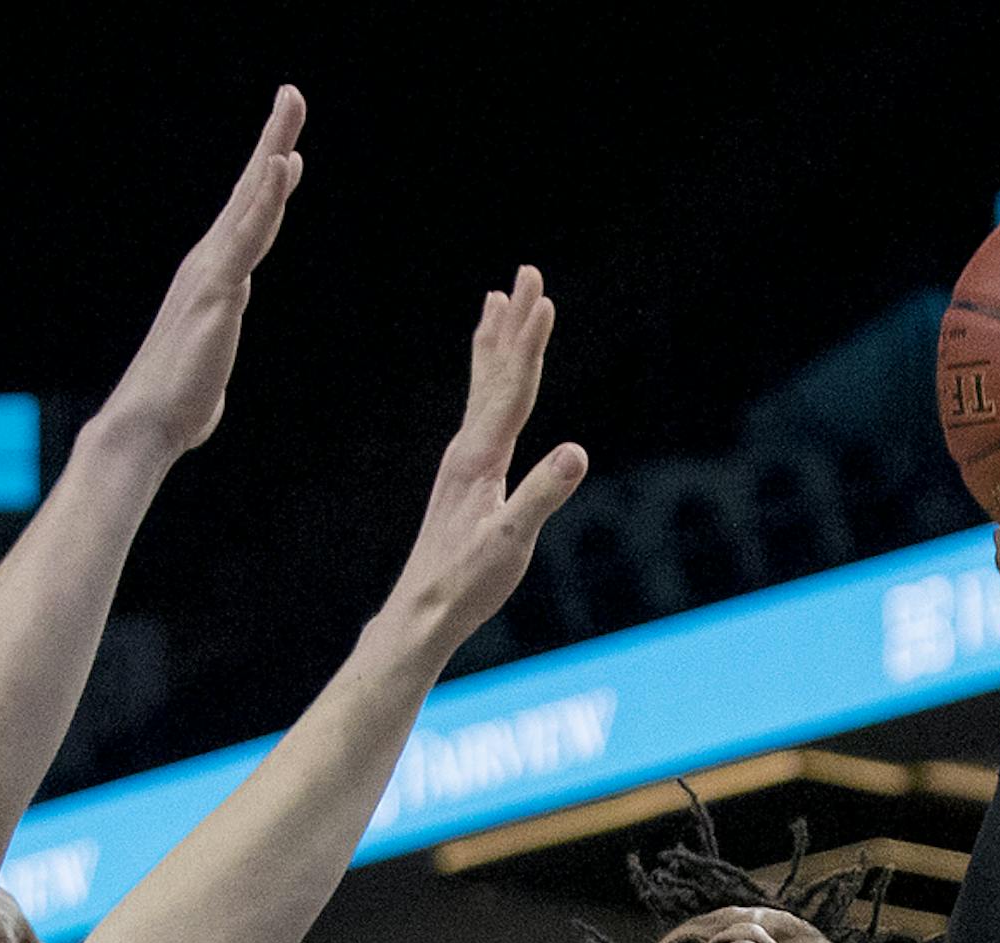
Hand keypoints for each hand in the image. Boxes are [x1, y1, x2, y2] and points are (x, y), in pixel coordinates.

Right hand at [94, 88, 304, 466]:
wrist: (147, 426)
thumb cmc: (176, 407)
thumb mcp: (206, 363)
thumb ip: (213, 347)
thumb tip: (211, 363)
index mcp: (211, 279)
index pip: (245, 220)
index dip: (266, 182)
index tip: (286, 149)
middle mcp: (210, 264)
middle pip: (250, 192)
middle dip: (272, 140)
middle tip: (291, 93)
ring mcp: (214, 272)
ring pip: (251, 200)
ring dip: (273, 148)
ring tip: (290, 105)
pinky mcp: (220, 290)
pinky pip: (249, 235)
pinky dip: (266, 198)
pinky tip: (283, 164)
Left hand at [378, 267, 586, 658]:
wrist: (422, 612)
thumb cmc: (466, 583)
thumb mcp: (511, 542)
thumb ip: (543, 494)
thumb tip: (576, 452)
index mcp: (480, 458)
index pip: (513, 387)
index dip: (531, 343)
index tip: (544, 298)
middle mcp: (467, 450)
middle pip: (496, 372)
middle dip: (514, 322)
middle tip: (527, 272)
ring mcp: (462, 463)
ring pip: (483, 388)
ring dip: (494, 343)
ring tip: (497, 301)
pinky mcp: (462, 480)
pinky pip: (478, 414)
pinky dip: (485, 385)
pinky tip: (488, 383)